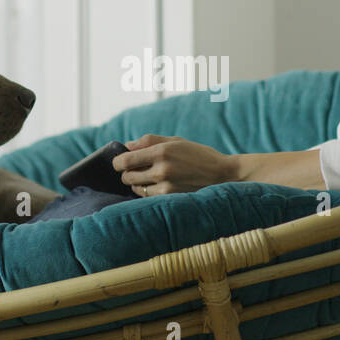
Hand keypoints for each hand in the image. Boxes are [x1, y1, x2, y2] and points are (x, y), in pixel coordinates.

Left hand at [112, 134, 236, 195]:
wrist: (223, 175)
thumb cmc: (198, 155)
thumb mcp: (176, 141)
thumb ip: (150, 141)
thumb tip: (127, 146)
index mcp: (162, 151)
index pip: (125, 160)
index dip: (117, 162)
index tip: (119, 162)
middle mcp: (161, 170)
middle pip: (127, 176)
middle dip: (127, 172)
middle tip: (137, 169)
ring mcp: (166, 187)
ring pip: (136, 187)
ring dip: (137, 182)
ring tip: (150, 177)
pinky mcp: (170, 199)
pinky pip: (147, 196)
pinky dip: (147, 191)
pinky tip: (158, 185)